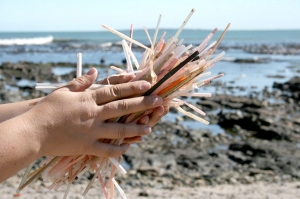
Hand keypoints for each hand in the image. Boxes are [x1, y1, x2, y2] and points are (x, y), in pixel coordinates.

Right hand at [20, 68, 162, 157]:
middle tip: (159, 100)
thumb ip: (82, 82)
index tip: (148, 83)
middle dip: (143, 103)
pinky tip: (129, 147)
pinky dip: (119, 149)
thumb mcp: (64, 91)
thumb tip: (95, 71)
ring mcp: (91, 131)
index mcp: (88, 99)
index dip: (133, 86)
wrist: (33, 131)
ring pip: (119, 129)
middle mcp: (93, 114)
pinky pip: (107, 149)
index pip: (115, 90)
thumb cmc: (47, 109)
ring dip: (136, 128)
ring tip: (150, 128)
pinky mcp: (86, 146)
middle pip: (123, 107)